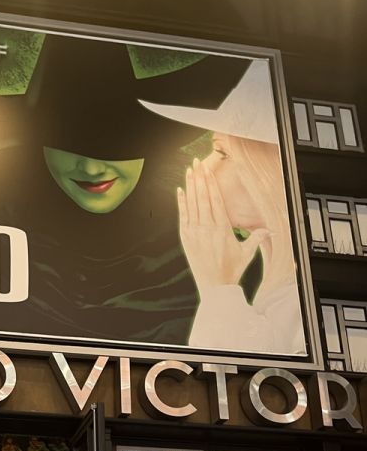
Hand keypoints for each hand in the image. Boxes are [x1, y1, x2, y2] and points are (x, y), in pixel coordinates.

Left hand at [178, 158, 269, 296]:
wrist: (214, 288)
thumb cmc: (231, 270)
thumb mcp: (247, 252)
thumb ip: (257, 238)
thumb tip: (270, 230)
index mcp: (223, 228)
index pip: (216, 200)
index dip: (211, 183)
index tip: (208, 170)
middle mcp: (207, 228)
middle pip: (203, 197)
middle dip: (200, 178)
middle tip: (197, 162)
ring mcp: (195, 233)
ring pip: (192, 204)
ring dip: (190, 186)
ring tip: (189, 170)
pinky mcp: (186, 239)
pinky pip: (183, 217)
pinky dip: (181, 203)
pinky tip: (180, 190)